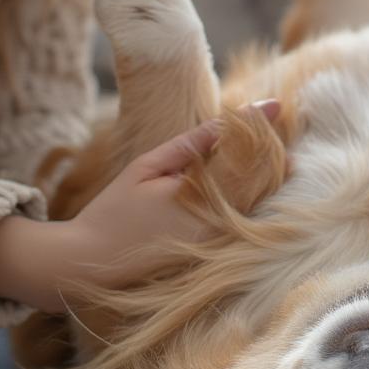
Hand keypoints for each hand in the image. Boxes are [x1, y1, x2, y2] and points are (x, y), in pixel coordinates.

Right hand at [0, 100, 280, 311]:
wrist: (90, 264)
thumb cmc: (114, 211)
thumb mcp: (147, 168)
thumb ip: (190, 145)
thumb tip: (227, 121)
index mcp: (202, 195)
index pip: (245, 154)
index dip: (260, 127)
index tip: (276, 105)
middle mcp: (216, 223)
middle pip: (260, 182)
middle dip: (273, 156)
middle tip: (278, 132)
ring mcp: (218, 246)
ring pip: (257, 205)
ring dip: (268, 180)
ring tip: (277, 160)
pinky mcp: (214, 261)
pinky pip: (244, 226)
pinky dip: (252, 204)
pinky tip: (253, 190)